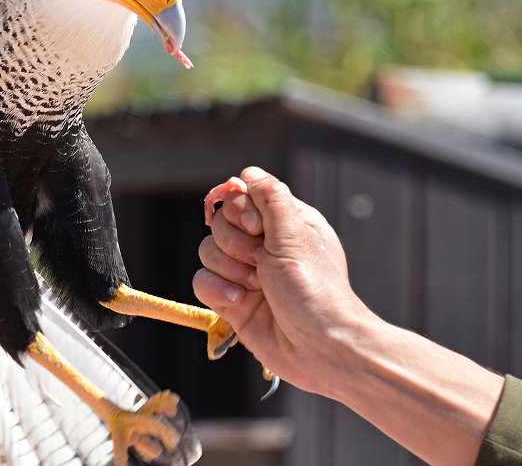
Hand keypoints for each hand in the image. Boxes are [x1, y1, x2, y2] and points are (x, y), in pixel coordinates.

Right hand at [192, 166, 376, 395]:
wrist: (320, 349)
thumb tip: (249, 173)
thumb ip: (271, 199)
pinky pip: (201, 281)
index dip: (240, 210)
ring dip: (230, 270)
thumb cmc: (317, 292)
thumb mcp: (296, 236)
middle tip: (263, 263)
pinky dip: (217, 290)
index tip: (257, 228)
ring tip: (257, 287)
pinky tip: (240, 302)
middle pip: (219, 223)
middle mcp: (263, 244)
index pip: (241, 194)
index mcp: (284, 222)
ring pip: (207, 251)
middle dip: (237, 245)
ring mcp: (245, 272)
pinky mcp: (231, 299)